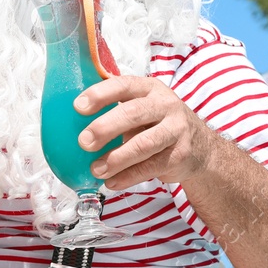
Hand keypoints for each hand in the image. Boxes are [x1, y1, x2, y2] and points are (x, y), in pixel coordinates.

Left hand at [73, 76, 218, 189]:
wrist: (200, 147)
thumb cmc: (156, 124)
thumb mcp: (141, 109)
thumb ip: (114, 110)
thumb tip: (68, 124)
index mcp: (149, 88)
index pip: (123, 85)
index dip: (100, 94)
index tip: (78, 107)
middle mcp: (165, 105)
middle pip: (133, 113)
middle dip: (105, 128)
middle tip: (83, 142)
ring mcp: (176, 129)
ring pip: (144, 144)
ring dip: (116, 158)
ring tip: (96, 169)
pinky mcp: (180, 154)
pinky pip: (151, 166)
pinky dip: (129, 176)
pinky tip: (112, 182)